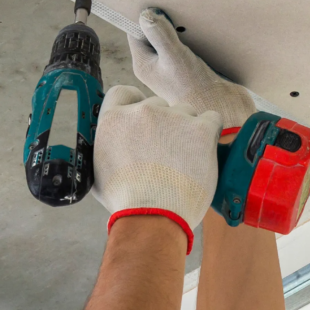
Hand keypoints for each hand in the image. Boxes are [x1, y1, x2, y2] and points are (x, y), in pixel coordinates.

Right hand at [93, 85, 221, 251]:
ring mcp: (173, 117)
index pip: (124, 92)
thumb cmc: (125, 201)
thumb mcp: (98, 170)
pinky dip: (210, 133)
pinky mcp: (201, 129)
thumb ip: (106, 147)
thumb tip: (110, 144)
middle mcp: (142, 111)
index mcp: (115, 119)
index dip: (135, 105)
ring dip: (186, 130)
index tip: (143, 122)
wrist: (152, 217)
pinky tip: (203, 153)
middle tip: (167, 152)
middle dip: (163, 124)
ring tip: (185, 160)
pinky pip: (212, 119)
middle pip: (158, 105)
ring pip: (186, 112)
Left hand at [129, 7, 256, 131]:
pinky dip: (192, 37)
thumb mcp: (175, 56)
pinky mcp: (190, 68)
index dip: (143, 17)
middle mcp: (155, 66)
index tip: (155, 1)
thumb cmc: (194, 87)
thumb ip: (160, 35)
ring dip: (179, 28)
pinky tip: (201, 31)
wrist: (222, 109)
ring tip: (189, 17)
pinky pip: (186, 45)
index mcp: (144, 64)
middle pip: (152, 33)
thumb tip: (145, 14)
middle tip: (174, 4)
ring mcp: (172, 67)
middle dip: (163, 20)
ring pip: (170, 38)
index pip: (135, 32)